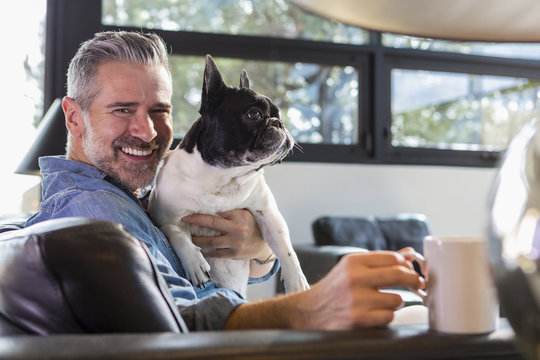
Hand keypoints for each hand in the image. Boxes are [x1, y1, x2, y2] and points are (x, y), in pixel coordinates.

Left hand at [182, 209, 270, 260]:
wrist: (264, 246)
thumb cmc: (252, 226)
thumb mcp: (247, 214)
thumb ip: (233, 209)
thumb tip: (214, 201)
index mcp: (241, 215)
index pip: (220, 209)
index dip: (206, 208)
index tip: (194, 205)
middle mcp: (238, 228)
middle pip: (212, 223)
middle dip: (196, 220)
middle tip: (184, 219)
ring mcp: (236, 242)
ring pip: (211, 241)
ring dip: (198, 240)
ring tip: (190, 238)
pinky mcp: (234, 254)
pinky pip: (216, 253)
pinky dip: (206, 252)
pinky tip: (200, 250)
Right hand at [293, 251, 425, 328]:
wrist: (310, 311)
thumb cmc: (335, 288)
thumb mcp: (352, 268)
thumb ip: (380, 261)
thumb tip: (409, 254)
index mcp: (353, 261)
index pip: (392, 258)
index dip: (407, 265)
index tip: (412, 271)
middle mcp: (354, 278)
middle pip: (399, 275)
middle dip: (413, 280)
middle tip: (417, 284)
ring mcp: (356, 299)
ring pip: (396, 299)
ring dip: (396, 302)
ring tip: (384, 302)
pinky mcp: (358, 319)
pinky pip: (388, 317)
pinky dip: (386, 316)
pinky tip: (376, 313)